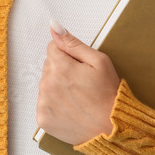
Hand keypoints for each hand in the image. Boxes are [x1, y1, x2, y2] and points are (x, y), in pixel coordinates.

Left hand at [36, 18, 121, 145]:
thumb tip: (54, 26)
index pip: (53, 48)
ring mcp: (43, 103)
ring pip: (45, 84)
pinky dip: (55, 105)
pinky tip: (71, 109)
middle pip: (48, 66)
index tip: (81, 68)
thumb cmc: (109, 94)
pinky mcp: (43, 119)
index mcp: (60, 66)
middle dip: (62, 71)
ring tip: (78, 98)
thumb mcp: (99, 61)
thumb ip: (73, 42)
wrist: (112, 129)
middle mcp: (47, 84)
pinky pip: (44, 104)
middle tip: (82, 84)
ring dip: (57, 88)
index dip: (69, 56)